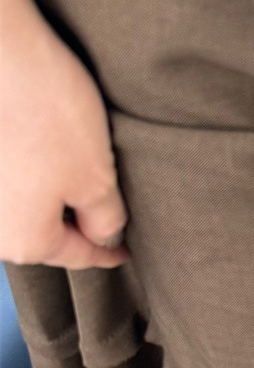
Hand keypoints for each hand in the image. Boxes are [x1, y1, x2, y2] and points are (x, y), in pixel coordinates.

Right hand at [1, 0, 129, 268]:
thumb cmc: (47, 113)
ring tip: (84, 165)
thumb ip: (106, 218)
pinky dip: (35, 164)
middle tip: (111, 205)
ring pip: (29, 200)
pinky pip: (13, 172)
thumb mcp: (97, 178)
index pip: (79, 255)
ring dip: (57, 189)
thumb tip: (103, 232)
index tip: (125, 251)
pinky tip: (53, 141)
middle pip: (48, 229)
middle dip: (79, 218)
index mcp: (24, 241)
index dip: (109, 251)